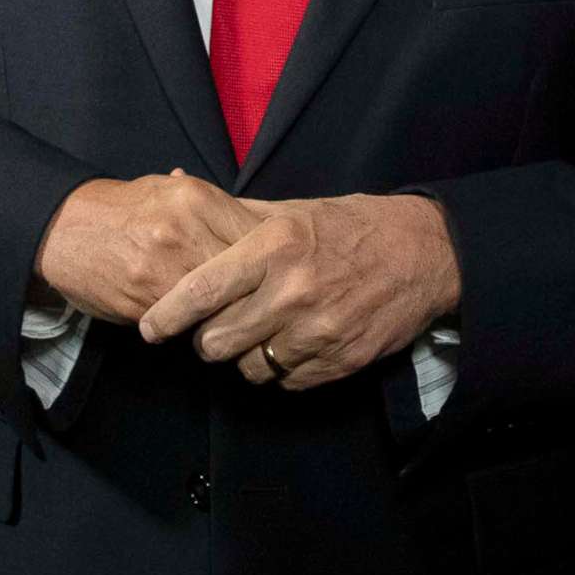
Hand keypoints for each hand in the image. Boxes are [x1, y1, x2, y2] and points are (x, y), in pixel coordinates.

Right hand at [33, 169, 262, 321]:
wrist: (64, 228)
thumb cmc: (126, 208)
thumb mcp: (171, 191)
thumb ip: (216, 207)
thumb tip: (261, 220)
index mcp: (197, 197)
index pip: (257, 235)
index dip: (274, 259)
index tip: (280, 271)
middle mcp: (185, 230)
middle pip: (246, 272)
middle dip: (259, 291)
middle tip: (269, 303)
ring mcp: (164, 268)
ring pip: (221, 303)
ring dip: (233, 315)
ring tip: (242, 319)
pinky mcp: (146, 302)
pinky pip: (188, 321)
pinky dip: (200, 325)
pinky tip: (204, 323)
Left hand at [136, 193, 460, 389]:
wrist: (424, 256)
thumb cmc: (350, 226)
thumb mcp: (293, 212)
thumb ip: (236, 218)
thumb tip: (178, 193)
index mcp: (276, 246)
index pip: (202, 291)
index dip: (168, 314)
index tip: (150, 327)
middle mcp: (294, 291)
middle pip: (216, 342)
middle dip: (208, 338)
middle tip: (216, 325)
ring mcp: (318, 332)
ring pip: (248, 368)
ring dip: (245, 355)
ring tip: (260, 330)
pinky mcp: (338, 362)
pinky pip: (284, 381)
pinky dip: (280, 366)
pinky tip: (291, 340)